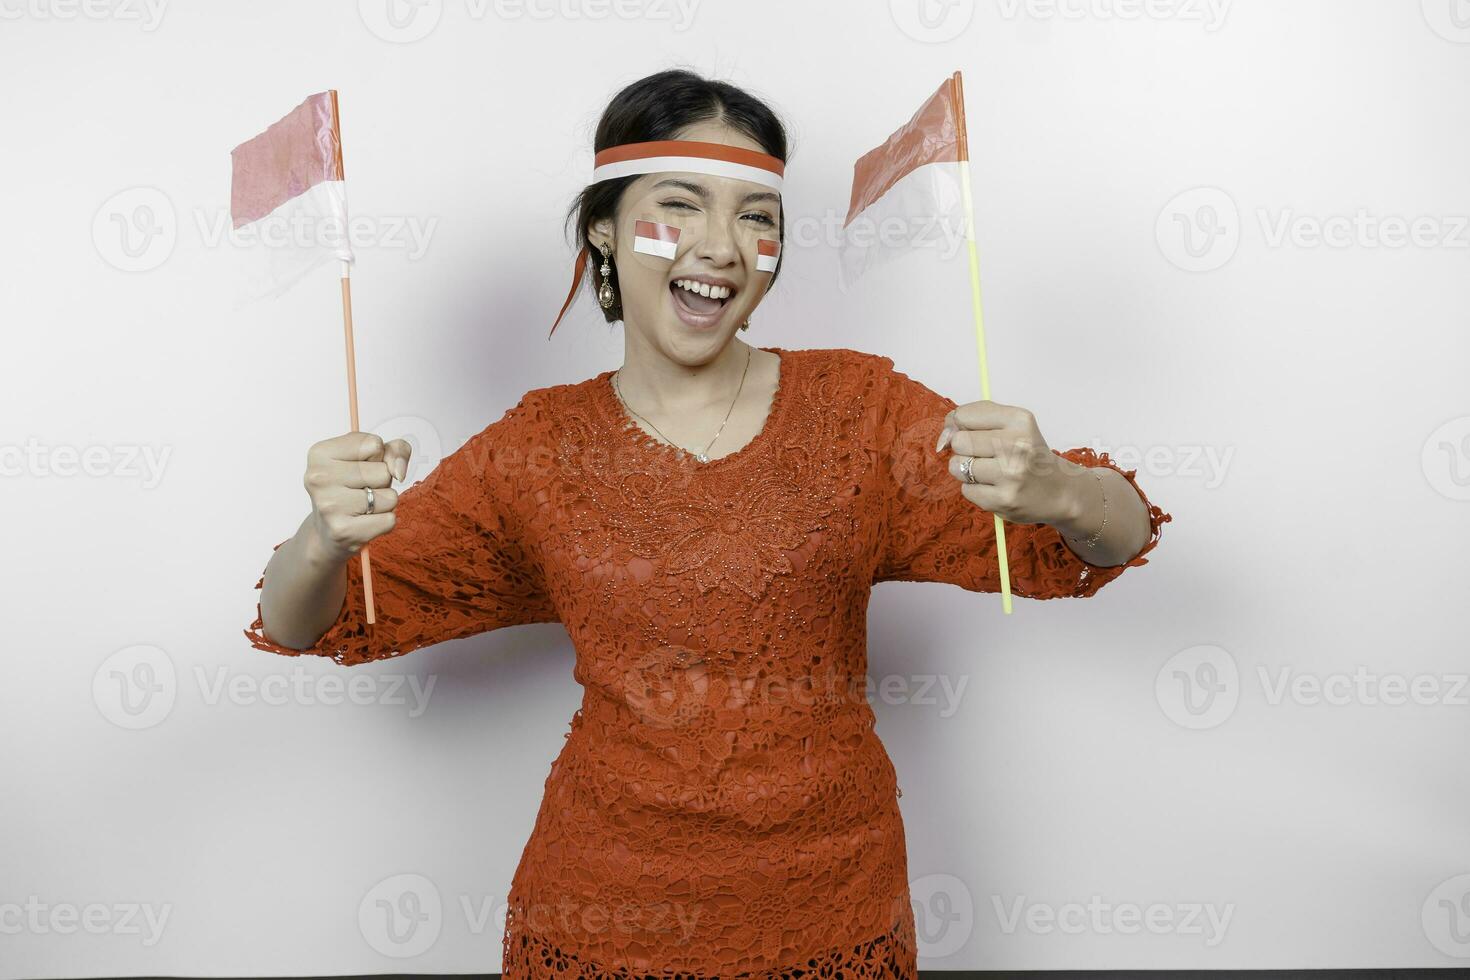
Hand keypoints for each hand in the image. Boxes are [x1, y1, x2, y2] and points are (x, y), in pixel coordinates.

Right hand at [302, 431, 413, 563]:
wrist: (327, 530)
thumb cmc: (352, 488)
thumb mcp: (372, 457)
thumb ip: (396, 449)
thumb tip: (399, 472)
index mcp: (320, 453)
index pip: (374, 444)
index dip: (377, 457)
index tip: (359, 466)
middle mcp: (319, 478)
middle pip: (384, 472)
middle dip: (381, 482)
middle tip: (360, 490)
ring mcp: (329, 505)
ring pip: (390, 497)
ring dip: (383, 502)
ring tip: (361, 506)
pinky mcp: (342, 531)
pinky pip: (389, 520)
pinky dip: (383, 522)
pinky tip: (363, 522)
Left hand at [935, 400, 1076, 524]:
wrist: (1060, 491)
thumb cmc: (1028, 455)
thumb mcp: (1013, 425)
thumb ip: (976, 419)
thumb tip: (944, 437)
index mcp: (1019, 420)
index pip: (963, 415)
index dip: (957, 425)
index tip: (966, 432)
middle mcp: (1017, 445)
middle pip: (958, 441)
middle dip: (964, 449)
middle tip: (985, 455)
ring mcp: (1011, 474)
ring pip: (957, 466)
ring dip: (966, 471)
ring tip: (990, 472)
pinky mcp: (1003, 500)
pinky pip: (966, 490)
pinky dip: (975, 490)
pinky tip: (995, 488)